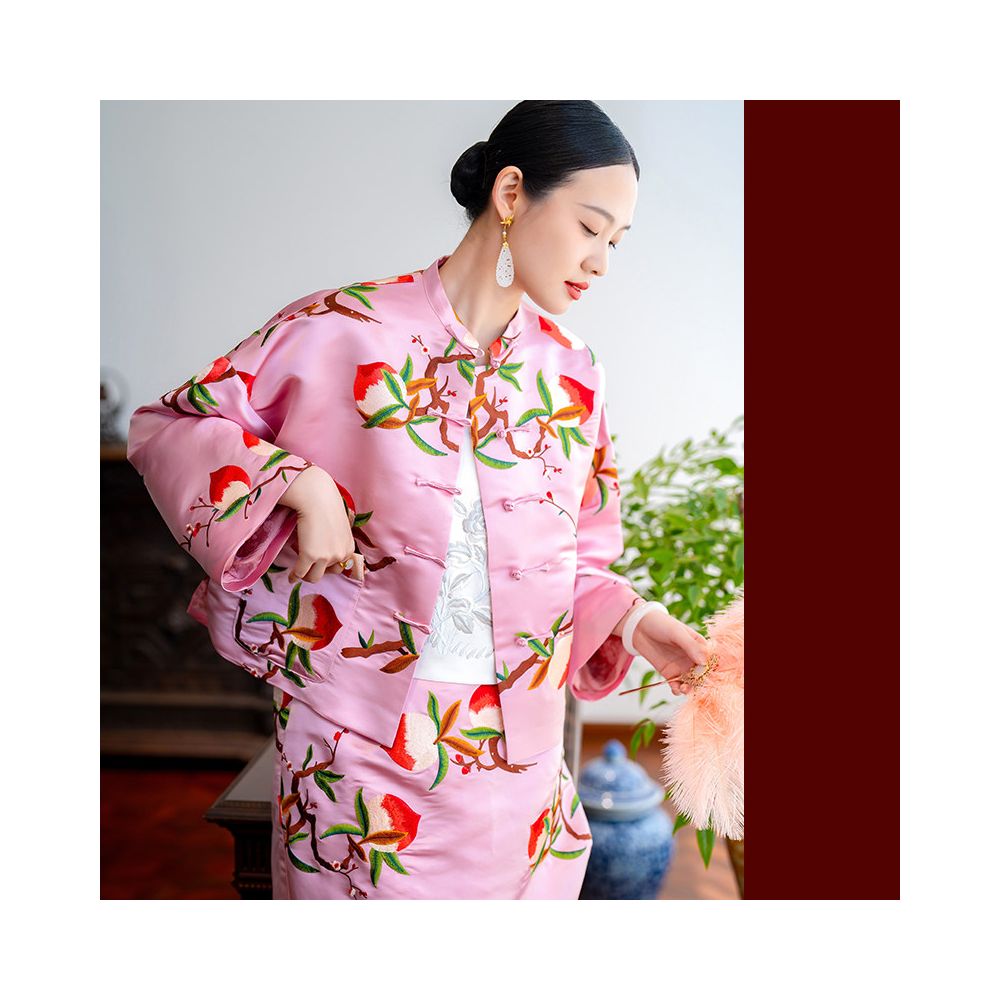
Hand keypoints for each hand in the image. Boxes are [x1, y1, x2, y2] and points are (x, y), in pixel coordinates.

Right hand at [276, 466, 364, 584]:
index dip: (329, 565)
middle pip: (329, 573)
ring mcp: (326, 557)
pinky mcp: (310, 556)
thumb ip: (337, 538)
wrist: (316, 497)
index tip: (320, 564)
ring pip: (314, 577)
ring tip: (299, 572)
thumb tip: (326, 545)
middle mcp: (340, 555)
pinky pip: (300, 573)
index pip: (341, 566)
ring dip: (307, 575)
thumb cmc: (327, 505)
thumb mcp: (339, 525)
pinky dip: (295, 576)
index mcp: (349, 547)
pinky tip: (291, 576)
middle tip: (309, 566)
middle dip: (319, 570)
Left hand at [631, 609, 709, 695]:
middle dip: (701, 682)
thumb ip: (690, 646)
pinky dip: (677, 690)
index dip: (711, 668)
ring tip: (683, 688)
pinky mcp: (670, 674)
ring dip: (690, 688)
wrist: (639, 627)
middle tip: (695, 684)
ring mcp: (682, 667)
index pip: (710, 660)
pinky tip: (675, 689)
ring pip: (691, 682)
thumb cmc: (661, 624)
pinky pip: (677, 686)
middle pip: (702, 675)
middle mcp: (693, 658)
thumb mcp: (676, 632)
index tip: (707, 674)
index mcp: (699, 646)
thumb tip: (704, 662)